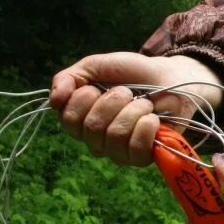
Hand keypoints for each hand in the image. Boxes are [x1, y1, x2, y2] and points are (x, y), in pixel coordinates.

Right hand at [50, 52, 222, 166]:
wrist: (169, 77)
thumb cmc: (132, 73)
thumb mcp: (96, 66)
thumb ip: (70, 78)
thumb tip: (54, 99)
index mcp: (80, 119)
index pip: (67, 119)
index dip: (83, 99)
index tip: (98, 86)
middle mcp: (95, 139)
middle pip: (90, 127)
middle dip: (113, 101)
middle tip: (127, 92)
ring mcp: (118, 151)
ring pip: (113, 137)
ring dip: (133, 111)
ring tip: (144, 103)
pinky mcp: (142, 157)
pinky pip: (134, 150)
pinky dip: (145, 127)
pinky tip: (153, 118)